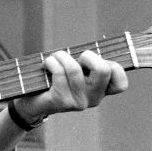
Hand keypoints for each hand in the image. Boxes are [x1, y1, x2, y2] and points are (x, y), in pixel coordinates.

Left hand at [12, 50, 127, 125]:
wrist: (30, 103)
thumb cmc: (55, 79)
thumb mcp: (75, 69)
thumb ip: (88, 62)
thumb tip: (93, 48)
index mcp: (101, 91)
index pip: (120, 83)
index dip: (113, 66)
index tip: (94, 61)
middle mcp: (93, 99)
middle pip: (104, 70)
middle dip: (88, 55)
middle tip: (75, 59)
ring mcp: (79, 102)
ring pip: (75, 69)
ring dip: (61, 56)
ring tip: (54, 58)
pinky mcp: (62, 102)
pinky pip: (59, 73)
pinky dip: (51, 62)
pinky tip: (47, 64)